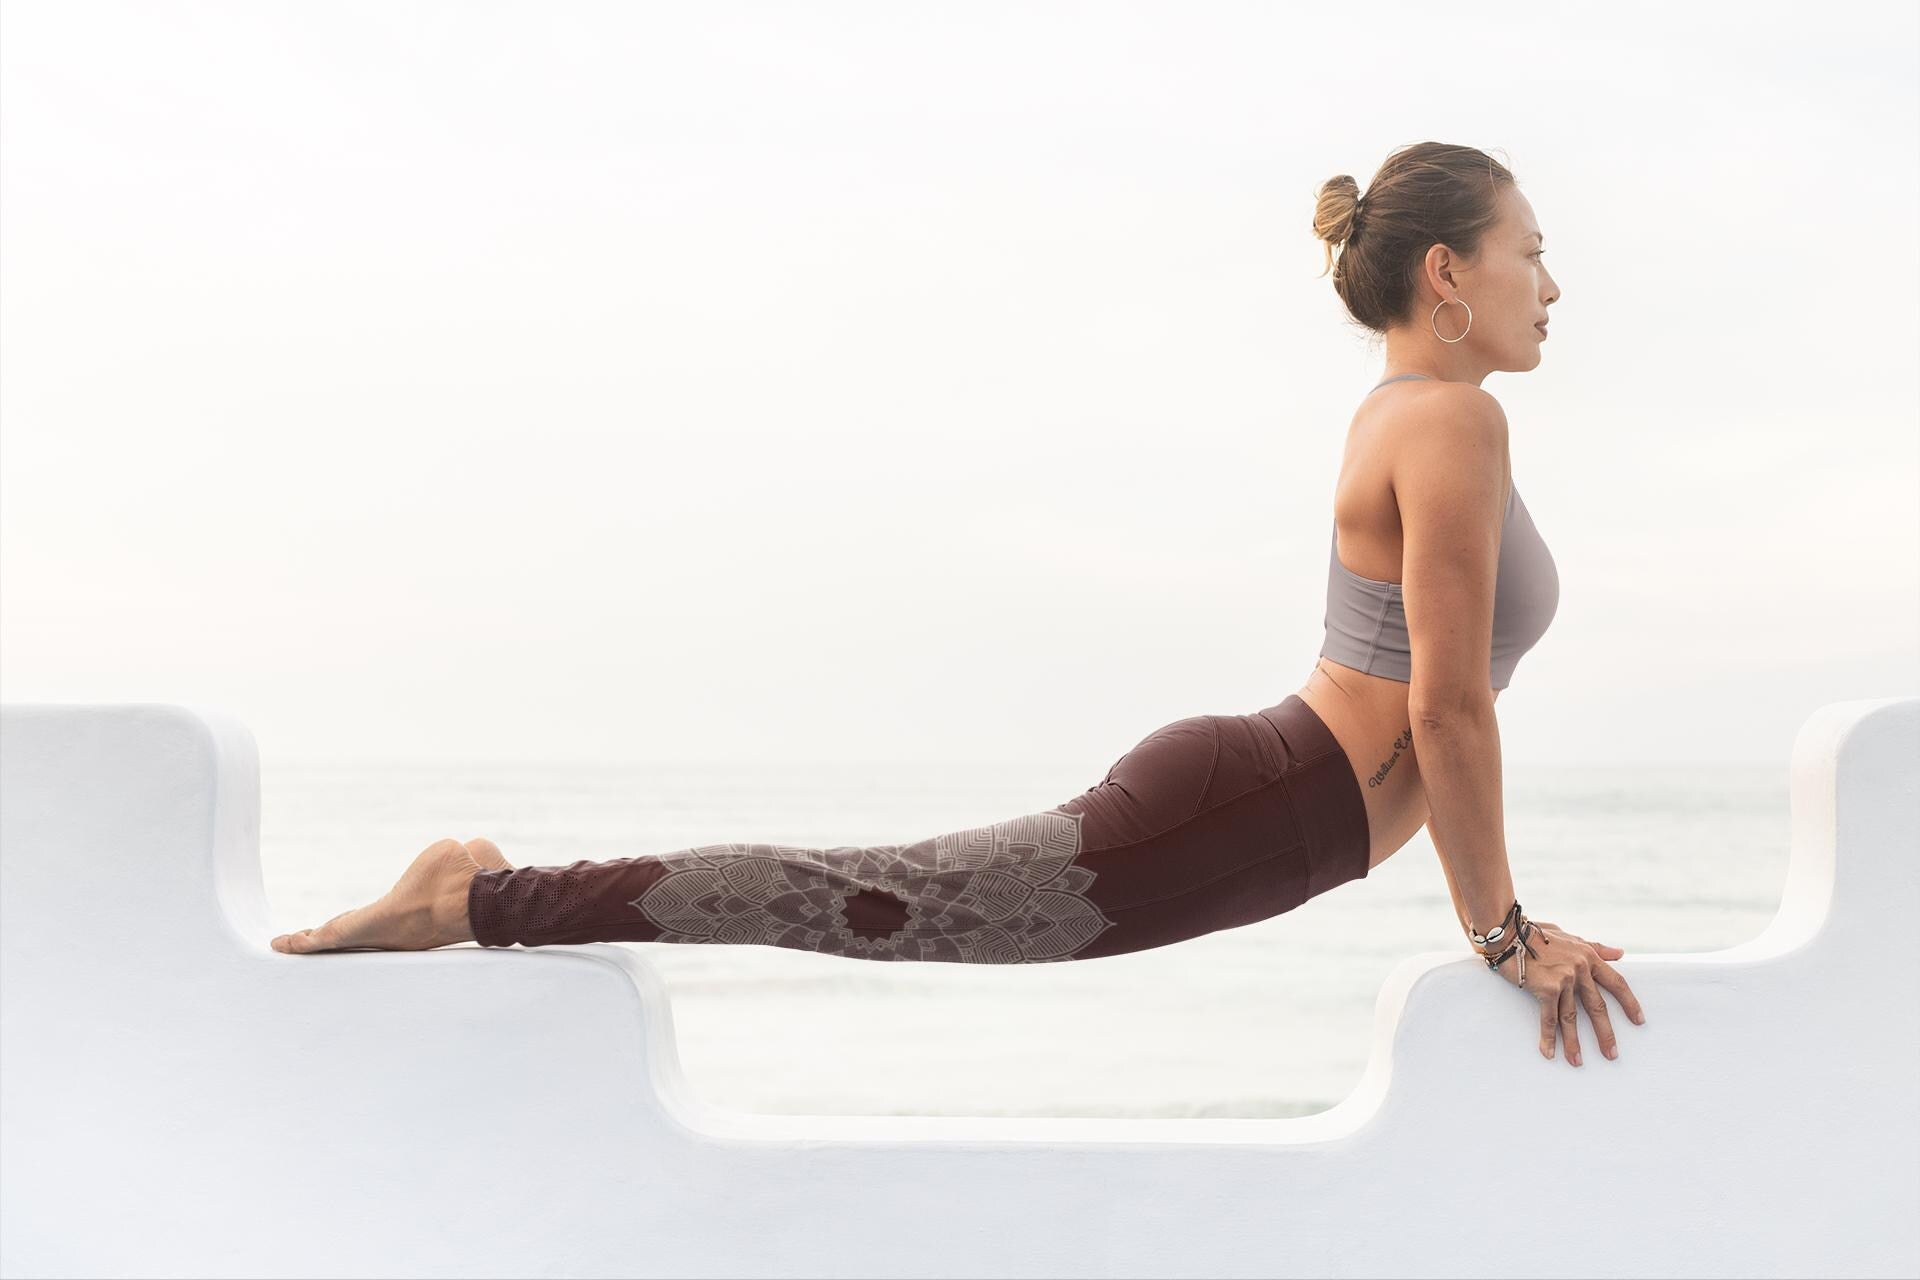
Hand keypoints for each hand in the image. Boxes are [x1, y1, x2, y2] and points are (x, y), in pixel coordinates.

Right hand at [1483, 919, 1645, 1065]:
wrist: (1508, 932)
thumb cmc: (1535, 933)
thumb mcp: (1569, 936)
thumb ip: (1595, 947)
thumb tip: (1620, 954)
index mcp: (1588, 956)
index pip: (1616, 982)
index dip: (1629, 1003)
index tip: (1638, 1020)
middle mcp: (1579, 968)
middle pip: (1597, 1007)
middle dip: (1605, 1033)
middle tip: (1612, 1054)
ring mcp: (1564, 978)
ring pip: (1571, 1017)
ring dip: (1574, 1042)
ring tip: (1577, 1061)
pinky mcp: (1546, 988)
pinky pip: (1549, 1018)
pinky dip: (1549, 1037)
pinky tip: (1549, 1052)